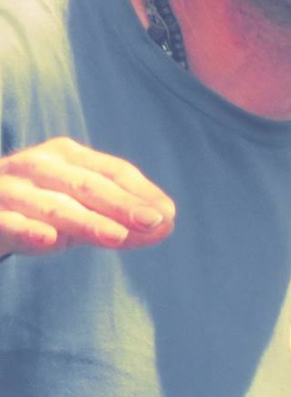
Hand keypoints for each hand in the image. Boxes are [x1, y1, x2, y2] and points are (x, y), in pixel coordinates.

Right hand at [0, 137, 175, 255]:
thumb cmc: (37, 208)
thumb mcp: (79, 212)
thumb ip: (119, 220)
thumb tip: (167, 226)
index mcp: (69, 156)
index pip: (113, 171)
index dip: (142, 192)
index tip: (169, 214)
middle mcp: (41, 165)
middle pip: (89, 185)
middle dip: (123, 204)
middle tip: (154, 222)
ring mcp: (11, 187)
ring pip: (54, 204)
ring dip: (88, 220)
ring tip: (117, 236)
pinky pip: (9, 220)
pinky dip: (28, 229)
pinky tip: (49, 240)